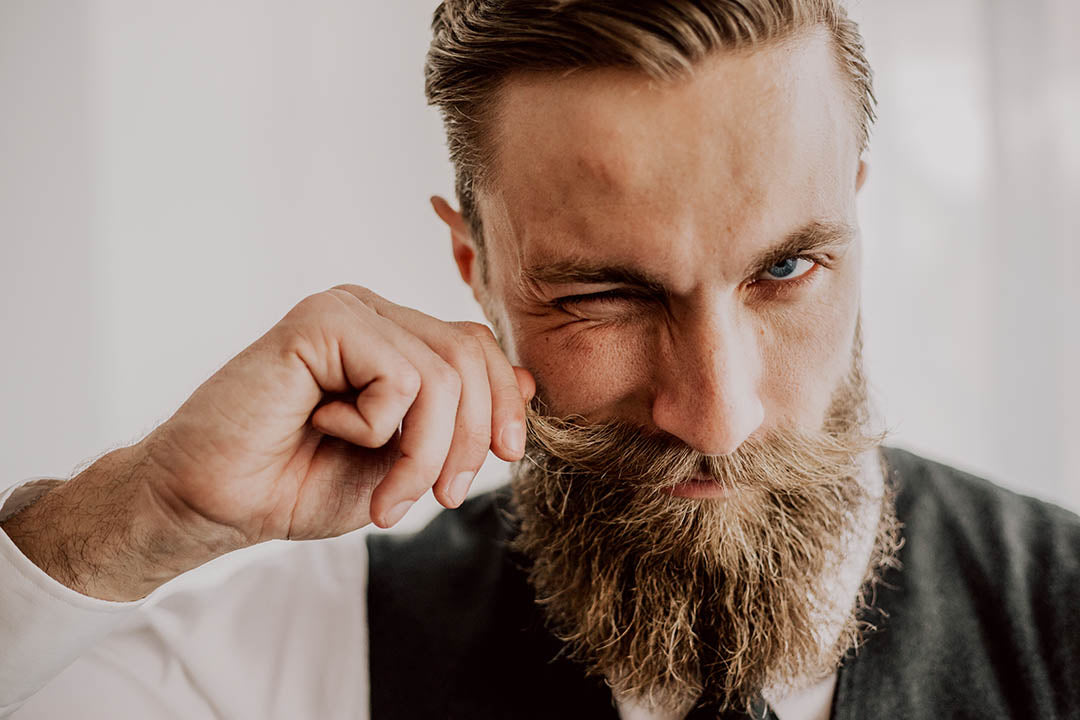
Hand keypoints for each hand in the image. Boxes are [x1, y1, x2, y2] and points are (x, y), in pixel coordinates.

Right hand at [1, 285, 533, 599]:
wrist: (214, 503)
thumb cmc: (298, 483)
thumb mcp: (403, 460)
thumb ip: (458, 419)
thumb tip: (528, 379)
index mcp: (393, 338)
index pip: (478, 348)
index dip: (505, 402)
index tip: (504, 457)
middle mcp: (372, 314)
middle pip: (472, 355)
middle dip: (471, 439)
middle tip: (443, 498)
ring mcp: (346, 311)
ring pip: (443, 373)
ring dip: (426, 454)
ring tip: (389, 498)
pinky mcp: (321, 321)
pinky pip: (400, 377)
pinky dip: (377, 429)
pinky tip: (326, 430)